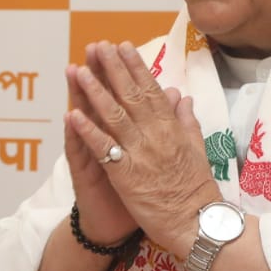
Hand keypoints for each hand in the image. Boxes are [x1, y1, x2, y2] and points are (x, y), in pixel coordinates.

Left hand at [66, 41, 218, 255]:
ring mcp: (140, 153)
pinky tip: (72, 115)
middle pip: (130, 95)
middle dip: (113, 69)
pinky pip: (103, 149)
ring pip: (114, 116)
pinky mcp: (125, 174)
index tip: (123, 47)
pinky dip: (87, 131)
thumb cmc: (197, 189)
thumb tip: (182, 96)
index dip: (136, 67)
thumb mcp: (198, 150)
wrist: (196, 223)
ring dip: (95, 92)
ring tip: (80, 71)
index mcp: (172, 128)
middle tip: (98, 46)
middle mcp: (156, 135)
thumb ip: (187, 121)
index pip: (151, 90)